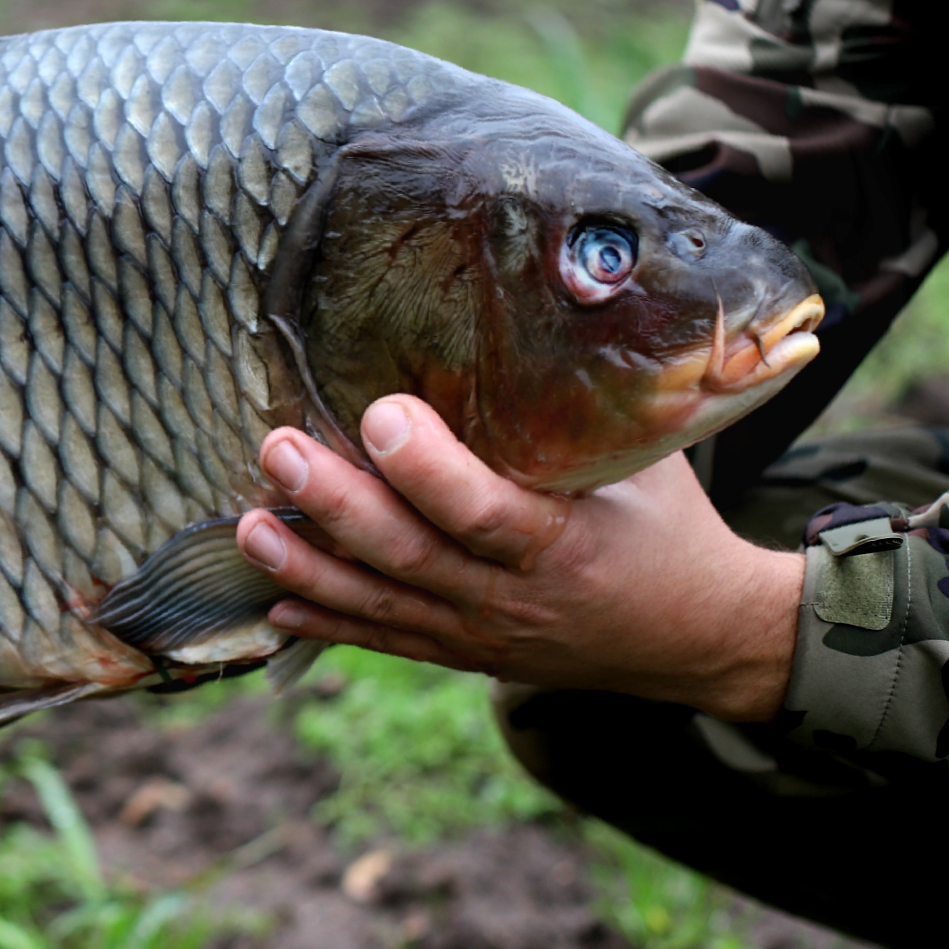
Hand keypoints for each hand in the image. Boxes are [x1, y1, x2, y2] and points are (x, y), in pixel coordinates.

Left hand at [234, 395, 803, 722]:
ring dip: (308, 567)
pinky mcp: (463, 652)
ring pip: (383, 602)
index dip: (427, 470)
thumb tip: (555, 296)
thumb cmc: (667, 526)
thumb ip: (589, 402)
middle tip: (277, 449)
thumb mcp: (647, 461)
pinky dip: (328, 622)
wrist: (700, 638)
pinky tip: (271, 600)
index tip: (379, 413)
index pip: (484, 511)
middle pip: (411, 553)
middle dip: (336, 504)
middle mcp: (516, 595)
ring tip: (247, 526)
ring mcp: (483, 631)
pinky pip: (386, 639)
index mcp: (567, 543)